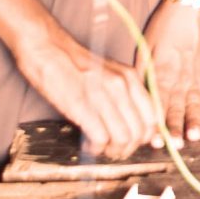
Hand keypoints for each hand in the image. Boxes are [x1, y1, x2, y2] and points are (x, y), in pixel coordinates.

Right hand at [23, 36, 157, 157]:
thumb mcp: (110, 74)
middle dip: (128, 148)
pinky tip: (90, 143)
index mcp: (130, 77)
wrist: (47, 48)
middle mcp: (121, 85)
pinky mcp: (81, 106)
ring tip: (102, 148)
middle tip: (116, 150)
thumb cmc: (75, 63)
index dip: (145, 137)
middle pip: (139, 132)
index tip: (135, 143)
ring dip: (113, 150)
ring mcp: (102, 95)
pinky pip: (101, 138)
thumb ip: (126, 95)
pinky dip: (97, 147)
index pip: (152, 117)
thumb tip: (137, 124)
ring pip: (123, 138)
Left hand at [142, 0, 199, 142]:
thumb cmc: (164, 25)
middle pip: (177, 107)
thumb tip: (137, 94)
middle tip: (176, 145)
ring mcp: (196, 76)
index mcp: (162, 71)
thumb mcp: (146, 47)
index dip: (156, 121)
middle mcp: (180, 77)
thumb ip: (143, 72)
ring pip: (195, 103)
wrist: (190, 6)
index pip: (158, 102)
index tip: (154, 138)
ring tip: (195, 136)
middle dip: (176, 127)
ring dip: (195, 121)